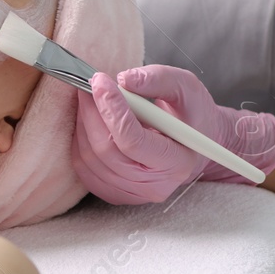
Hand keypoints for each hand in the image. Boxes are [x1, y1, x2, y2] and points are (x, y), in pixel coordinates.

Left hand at [72, 64, 274, 204]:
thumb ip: (158, 79)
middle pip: (107, 151)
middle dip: (92, 113)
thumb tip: (123, 79)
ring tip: (90, 98)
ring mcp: (132, 194)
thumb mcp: (185, 88)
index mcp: (177, 162)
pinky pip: (84, 168)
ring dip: (83, 123)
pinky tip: (90, 120)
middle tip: (90, 84)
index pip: (134, 141)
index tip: (100, 81)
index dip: (113, 109)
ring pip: (90, 159)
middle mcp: (154, 186)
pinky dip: (80, 140)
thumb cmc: (191, 115)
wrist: (194, 144)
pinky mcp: (114, 193)